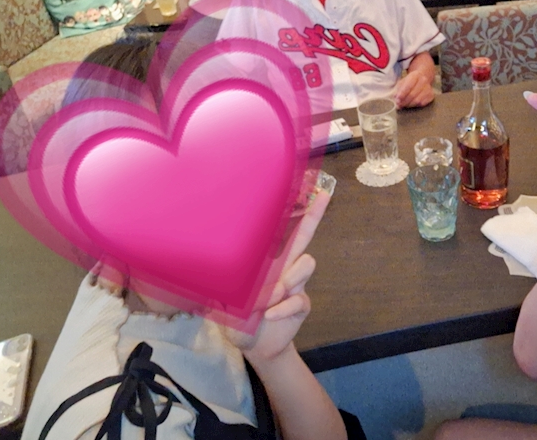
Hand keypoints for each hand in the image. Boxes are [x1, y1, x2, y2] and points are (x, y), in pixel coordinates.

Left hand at [222, 191, 329, 363]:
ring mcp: (295, 285)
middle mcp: (284, 267)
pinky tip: (268, 315)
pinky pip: (298, 297)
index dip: (288, 213)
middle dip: (314, 215)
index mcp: (266, 262)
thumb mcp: (222, 301)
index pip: (279, 233)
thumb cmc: (237, 319)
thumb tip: (212, 270)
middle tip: (324, 196)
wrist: (255, 346)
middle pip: (304, 236)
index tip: (300, 190)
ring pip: (306, 264)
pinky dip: (282, 307)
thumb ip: (220, 286)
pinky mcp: (301, 304)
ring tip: (270, 296)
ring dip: (288, 279)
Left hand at [394, 68, 434, 107]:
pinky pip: (422, 103)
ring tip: (403, 105)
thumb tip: (396, 99)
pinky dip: (415, 105)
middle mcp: (423, 81)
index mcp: (415, 75)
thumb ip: (398, 90)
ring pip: (417, 100)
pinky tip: (411, 104)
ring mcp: (428, 88)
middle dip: (404, 101)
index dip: (402, 94)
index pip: (408, 86)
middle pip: (412, 94)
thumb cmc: (410, 81)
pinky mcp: (431, 95)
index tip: (397, 100)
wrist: (423, 77)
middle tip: (398, 105)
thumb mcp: (402, 82)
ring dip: (409, 105)